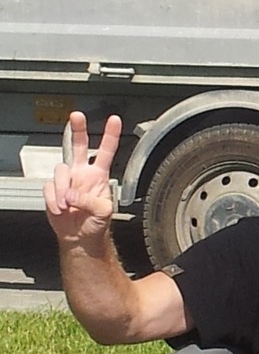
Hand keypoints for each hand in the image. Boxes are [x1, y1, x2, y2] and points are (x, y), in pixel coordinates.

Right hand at [43, 113, 121, 249]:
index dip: (110, 135)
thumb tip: (72, 195)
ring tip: (68, 207)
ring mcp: (67, 180)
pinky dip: (53, 201)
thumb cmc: (97, 223)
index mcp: (99, 175)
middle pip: (78, 145)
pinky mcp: (52, 190)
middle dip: (78, 129)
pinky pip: (49, 188)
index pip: (106, 151)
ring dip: (63, 190)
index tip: (114, 120)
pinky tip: (61, 210)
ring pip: (60, 170)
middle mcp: (82, 173)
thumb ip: (91, 201)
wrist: (81, 236)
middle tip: (77, 116)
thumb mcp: (103, 212)